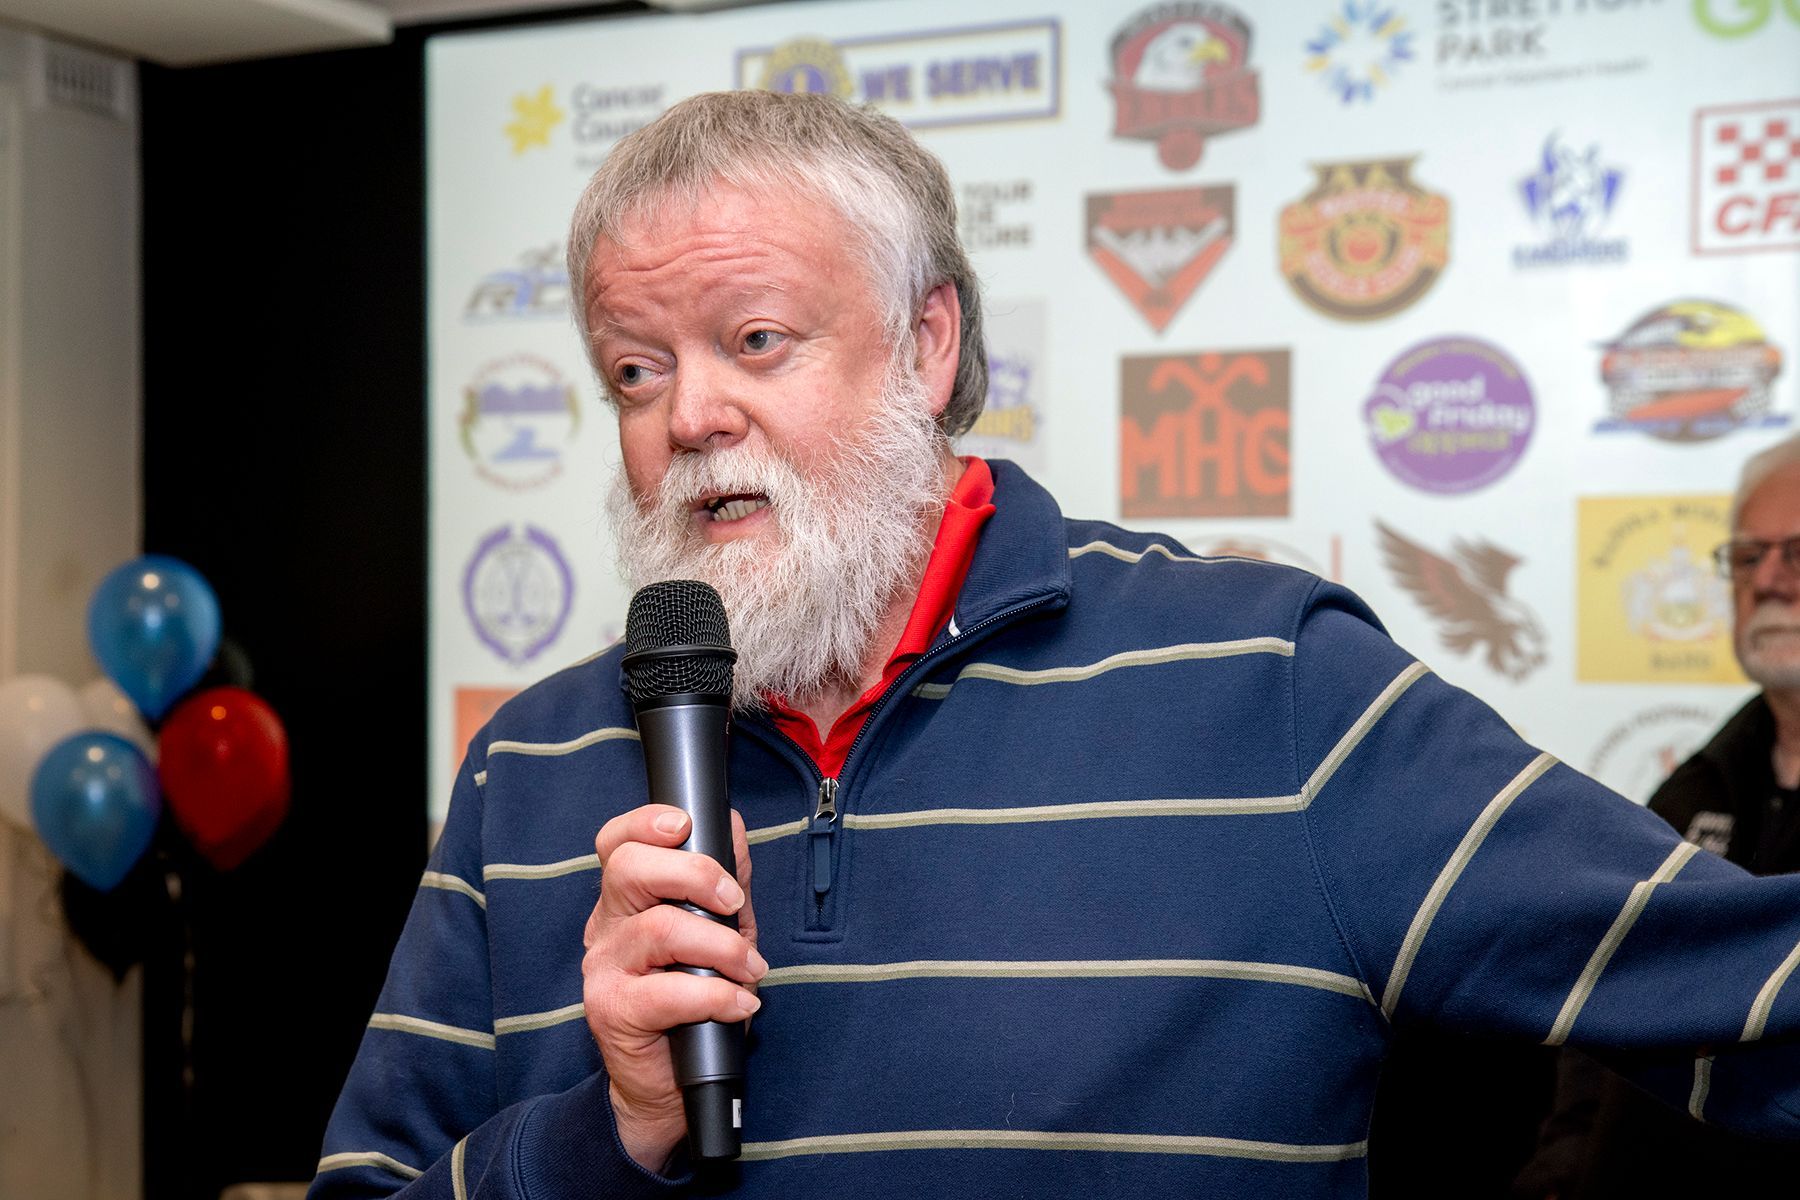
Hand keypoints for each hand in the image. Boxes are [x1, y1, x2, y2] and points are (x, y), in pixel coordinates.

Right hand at [584, 804, 763, 1170]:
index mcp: (625, 900)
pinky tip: (740, 1004)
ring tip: (750, 969)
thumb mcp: (717, 931)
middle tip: (733, 903)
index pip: (616, 844)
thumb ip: (726, 882)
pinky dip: (717, 996)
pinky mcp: (613, 1011)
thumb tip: (732, 828)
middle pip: (629, 870)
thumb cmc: (692, 1000)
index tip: (685, 825)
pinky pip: (668, 992)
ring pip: (658, 930)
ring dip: (721, 948)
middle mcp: (606, 927)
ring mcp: (604, 968)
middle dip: (693, 874)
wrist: (668, 1082)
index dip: (645, 824)